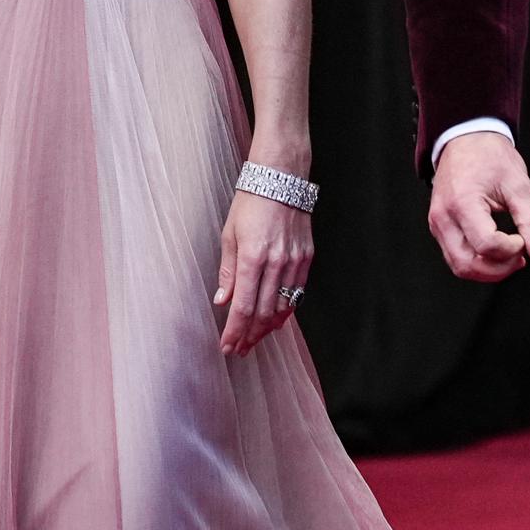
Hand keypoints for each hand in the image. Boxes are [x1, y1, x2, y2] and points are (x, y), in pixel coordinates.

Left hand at [214, 189, 312, 356]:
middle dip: (249, 336)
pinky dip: (285, 310)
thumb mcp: (229, 234)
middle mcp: (275, 263)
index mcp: (252, 257)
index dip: (234, 332)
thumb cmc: (250, 203)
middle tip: (239, 350)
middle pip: (263, 313)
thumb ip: (228, 271)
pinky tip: (275, 320)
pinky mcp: (306, 257)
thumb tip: (223, 301)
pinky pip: (296, 293)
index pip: (243, 307)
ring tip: (254, 339)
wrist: (281, 179)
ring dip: (267, 328)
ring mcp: (294, 261)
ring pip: (282, 307)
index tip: (227, 347)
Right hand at [428, 132, 529, 282]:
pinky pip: (455, 257)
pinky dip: (477, 262)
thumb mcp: (518, 185)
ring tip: (510, 258)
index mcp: (462, 203)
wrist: (466, 139)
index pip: (487, 245)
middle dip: (499, 270)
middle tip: (520, 258)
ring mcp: (437, 224)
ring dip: (487, 270)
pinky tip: (496, 253)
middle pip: (467, 264)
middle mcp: (444, 217)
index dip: (511, 250)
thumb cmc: (489, 156)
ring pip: (459, 266)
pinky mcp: (439, 227)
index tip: (523, 240)